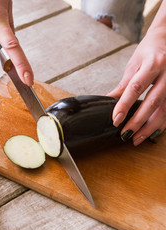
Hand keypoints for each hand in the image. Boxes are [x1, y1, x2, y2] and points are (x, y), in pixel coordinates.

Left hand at [107, 28, 165, 145]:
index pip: (136, 88)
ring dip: (150, 127)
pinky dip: (162, 123)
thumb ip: (124, 85)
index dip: (125, 105)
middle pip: (153, 102)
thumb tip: (108, 101)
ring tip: (137, 138)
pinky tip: (152, 132)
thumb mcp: (134, 64)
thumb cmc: (149, 51)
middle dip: (138, 121)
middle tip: (125, 134)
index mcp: (153, 64)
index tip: (116, 119)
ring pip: (165, 109)